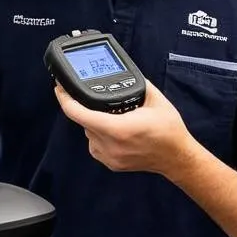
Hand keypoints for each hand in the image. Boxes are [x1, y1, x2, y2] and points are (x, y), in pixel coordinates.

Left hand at [54, 79, 192, 175]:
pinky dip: (99, 135)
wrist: (176, 157)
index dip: (65, 99)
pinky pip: (95, 145)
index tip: (59, 88)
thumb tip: (121, 72)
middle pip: (83, 121)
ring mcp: (109, 157)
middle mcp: (110, 144)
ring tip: (113, 116)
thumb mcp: (155, 99)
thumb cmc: (168, 129)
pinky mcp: (111, 164)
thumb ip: (135, 83)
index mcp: (118, 128)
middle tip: (100, 101)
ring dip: (94, 122)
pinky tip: (114, 130)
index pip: (78, 113)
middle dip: (87, 108)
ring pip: (88, 133)